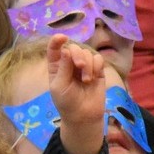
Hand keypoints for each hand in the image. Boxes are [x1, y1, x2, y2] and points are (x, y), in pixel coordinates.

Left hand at [46, 34, 105, 153]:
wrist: (83, 116)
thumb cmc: (66, 102)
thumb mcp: (59, 86)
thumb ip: (63, 68)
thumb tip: (66, 49)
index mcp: (56, 65)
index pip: (55, 48)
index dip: (57, 40)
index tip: (62, 37)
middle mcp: (70, 63)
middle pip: (74, 47)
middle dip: (77, 54)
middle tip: (79, 66)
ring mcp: (84, 66)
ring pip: (87, 52)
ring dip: (88, 64)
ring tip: (86, 80)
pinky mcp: (97, 71)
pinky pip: (98, 59)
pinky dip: (96, 65)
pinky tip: (94, 76)